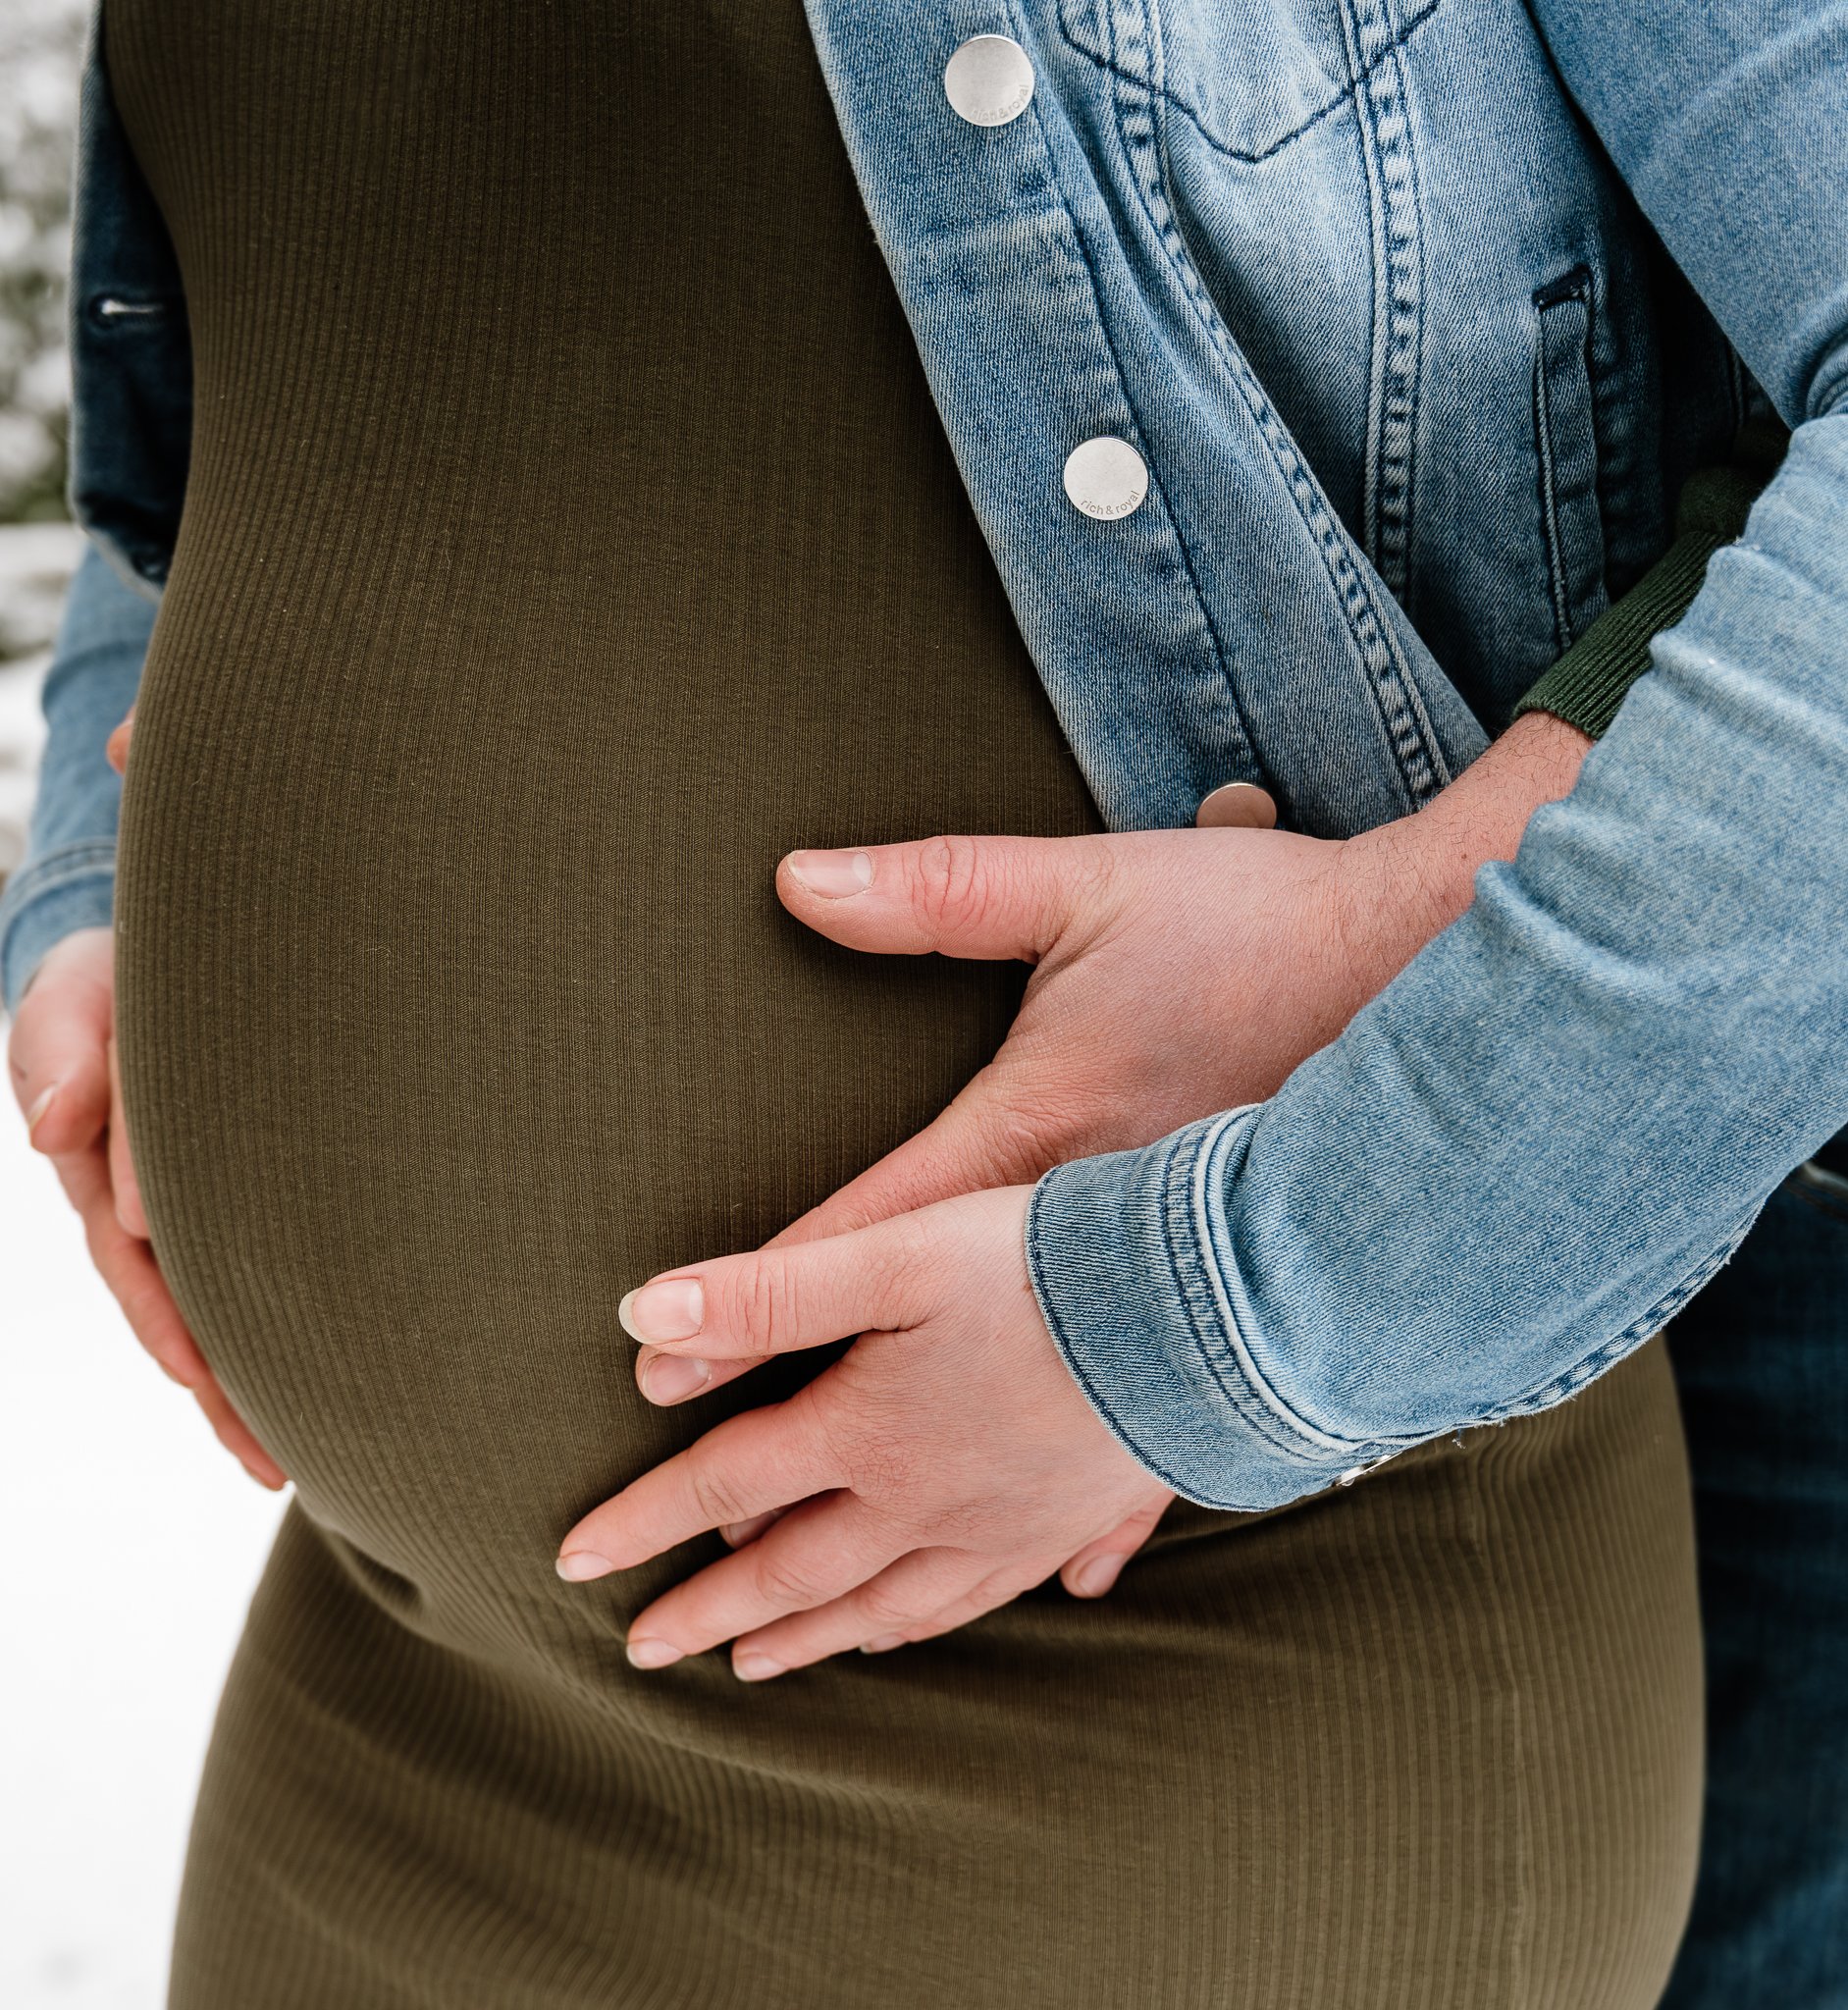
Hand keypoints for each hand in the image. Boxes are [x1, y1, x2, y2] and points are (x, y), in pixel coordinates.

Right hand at [6, 705, 283, 1488]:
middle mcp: (143, 1205)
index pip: (136, 1250)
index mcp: (102, 1163)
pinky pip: (265, 1275)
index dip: (171, 1304)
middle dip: (222, 1386)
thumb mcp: (74, 991)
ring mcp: (193, 1210)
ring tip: (304, 1462)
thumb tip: (58, 1124)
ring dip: (255, 1386)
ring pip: (225, 1310)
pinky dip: (288, 1335)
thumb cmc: (117, 974)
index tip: (205, 1364)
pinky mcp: (247, 1201)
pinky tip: (334, 1392)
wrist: (163, 952)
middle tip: (275, 1457)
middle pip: (182, 1311)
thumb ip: (59, 1044)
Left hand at [557, 1186, 1170, 1676]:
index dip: (644, 1522)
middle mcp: (920, 1501)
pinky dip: (921, 1625)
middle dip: (711, 1608)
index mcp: (866, 1433)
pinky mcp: (1063, 1522)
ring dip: (807, 1636)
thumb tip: (637, 1319)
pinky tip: (910, 1629)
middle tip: (647, 1649)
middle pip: (792, 1569)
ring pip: (879, 1603)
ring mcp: (997, 1526)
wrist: (1206, 1318)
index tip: (575, 1563)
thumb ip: (765, 1292)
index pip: (725, 1487)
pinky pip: (973, 1598)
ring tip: (757, 1665)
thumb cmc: (1044, 1268)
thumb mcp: (891, 1253)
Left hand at [629, 714, 1589, 1620]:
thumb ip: (938, 892)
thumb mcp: (1090, 895)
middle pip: (878, 1454)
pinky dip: (1067, 1548)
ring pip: (982, 1507)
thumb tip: (798, 878)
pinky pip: (1120, 1493)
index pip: (836, 1271)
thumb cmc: (1260, 942)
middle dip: (755, 1549)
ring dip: (870, 1589)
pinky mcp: (1213, 1361)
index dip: (730, 1332)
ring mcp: (1140, 1346)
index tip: (647, 1395)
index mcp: (1015, 1167)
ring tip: (787, 1654)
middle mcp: (1064, 1288)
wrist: (1438, 1009)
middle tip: (657, 1625)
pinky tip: (1060, 1597)